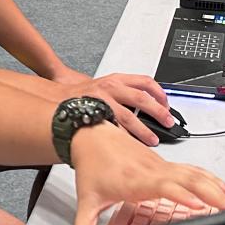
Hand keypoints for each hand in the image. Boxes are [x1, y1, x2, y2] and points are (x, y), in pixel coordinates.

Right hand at [53, 68, 173, 146]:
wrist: (57, 99)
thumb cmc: (80, 96)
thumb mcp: (104, 86)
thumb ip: (122, 93)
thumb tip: (146, 105)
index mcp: (116, 79)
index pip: (145, 81)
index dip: (160, 93)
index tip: (167, 104)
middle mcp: (111, 88)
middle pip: (143, 99)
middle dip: (158, 112)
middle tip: (168, 123)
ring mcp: (102, 101)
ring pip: (130, 116)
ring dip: (143, 130)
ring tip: (153, 139)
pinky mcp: (94, 115)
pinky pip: (114, 128)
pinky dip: (125, 137)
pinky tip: (131, 145)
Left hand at [68, 122, 224, 224]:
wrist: (90, 135)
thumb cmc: (91, 166)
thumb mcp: (85, 202)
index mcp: (135, 181)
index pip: (164, 187)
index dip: (182, 196)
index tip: (198, 206)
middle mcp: (152, 171)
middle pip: (188, 179)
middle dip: (210, 193)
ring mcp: (160, 165)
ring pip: (193, 173)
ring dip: (215, 185)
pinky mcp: (164, 163)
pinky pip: (191, 169)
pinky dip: (209, 178)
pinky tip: (222, 186)